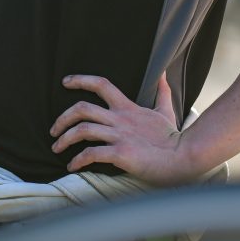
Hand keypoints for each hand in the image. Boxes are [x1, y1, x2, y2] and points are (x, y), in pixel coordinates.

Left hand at [49, 73, 194, 185]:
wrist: (186, 158)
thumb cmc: (174, 138)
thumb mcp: (166, 111)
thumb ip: (161, 92)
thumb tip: (162, 74)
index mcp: (127, 107)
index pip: (101, 84)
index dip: (80, 79)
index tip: (65, 82)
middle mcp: (120, 119)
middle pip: (82, 108)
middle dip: (62, 118)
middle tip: (53, 130)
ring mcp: (120, 136)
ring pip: (83, 130)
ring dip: (65, 138)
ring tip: (57, 148)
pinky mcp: (122, 154)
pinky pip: (92, 154)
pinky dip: (78, 160)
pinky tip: (72, 166)